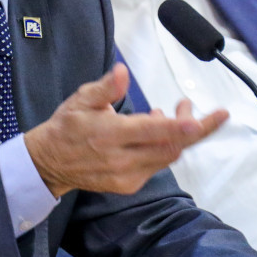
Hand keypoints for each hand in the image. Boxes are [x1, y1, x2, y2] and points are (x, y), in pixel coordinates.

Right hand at [23, 63, 227, 196]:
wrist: (49, 163)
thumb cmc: (67, 127)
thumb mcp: (81, 100)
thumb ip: (105, 87)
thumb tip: (121, 71)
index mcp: (110, 135)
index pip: (155, 132)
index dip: (184, 126)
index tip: (206, 118)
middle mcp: (122, 160)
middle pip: (172, 147)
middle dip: (195, 128)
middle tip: (202, 108)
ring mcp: (127, 176)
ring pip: (168, 156)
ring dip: (181, 134)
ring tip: (177, 111)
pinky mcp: (129, 185)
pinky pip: (158, 164)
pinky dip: (166, 145)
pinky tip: (158, 128)